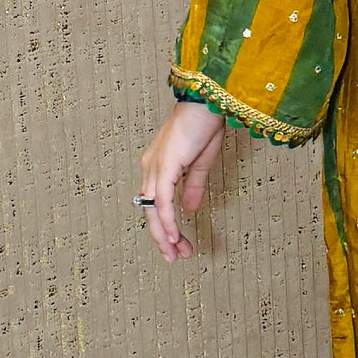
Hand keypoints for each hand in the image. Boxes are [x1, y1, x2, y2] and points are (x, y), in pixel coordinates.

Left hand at [138, 99, 227, 260]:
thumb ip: (193, 186)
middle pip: (149, 211)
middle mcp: (150, 166)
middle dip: (162, 238)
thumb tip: (189, 208)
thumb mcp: (201, 161)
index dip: (165, 226)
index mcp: (157, 164)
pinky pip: (163, 200)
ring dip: (164, 235)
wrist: (208, 100)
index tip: (178, 244)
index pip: (155, 203)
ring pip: (152, 209)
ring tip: (175, 253)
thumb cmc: (206, 122)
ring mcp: (154, 166)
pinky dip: (167, 220)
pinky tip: (173, 235)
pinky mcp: (164, 165)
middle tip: (174, 257)